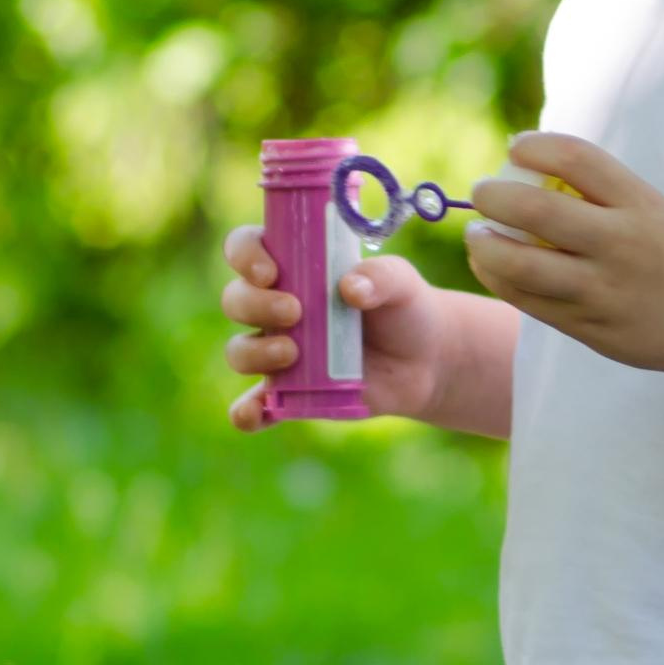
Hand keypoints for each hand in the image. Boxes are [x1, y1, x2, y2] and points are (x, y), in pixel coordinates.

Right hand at [219, 227, 453, 426]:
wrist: (426, 361)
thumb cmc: (405, 309)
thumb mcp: (402, 283)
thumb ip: (381, 276)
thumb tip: (350, 288)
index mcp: (294, 267)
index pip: (246, 249)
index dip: (245, 254)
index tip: (269, 271)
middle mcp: (275, 307)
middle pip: (237, 300)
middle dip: (255, 304)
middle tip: (295, 312)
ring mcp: (278, 351)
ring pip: (239, 351)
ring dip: (255, 352)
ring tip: (293, 353)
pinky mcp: (289, 393)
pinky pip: (255, 406)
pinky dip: (248, 412)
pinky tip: (255, 415)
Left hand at [462, 134, 663, 381]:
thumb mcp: (649, 209)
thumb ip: (595, 192)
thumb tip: (518, 164)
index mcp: (640, 203)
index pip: (575, 156)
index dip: (533, 145)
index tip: (516, 147)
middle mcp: (621, 244)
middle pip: (535, 210)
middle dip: (492, 195)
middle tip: (481, 192)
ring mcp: (604, 291)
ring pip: (519, 266)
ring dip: (483, 245)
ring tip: (477, 235)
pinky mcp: (591, 328)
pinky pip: (528, 302)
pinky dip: (498, 278)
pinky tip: (491, 265)